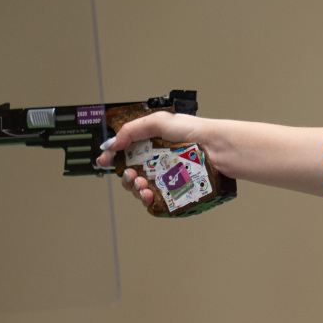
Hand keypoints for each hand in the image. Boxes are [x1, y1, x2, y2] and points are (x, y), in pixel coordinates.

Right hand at [96, 111, 210, 207]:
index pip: (125, 153)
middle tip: (129, 173)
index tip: (104, 161)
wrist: (218, 148)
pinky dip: (147, 199)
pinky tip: (148, 193)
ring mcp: (165, 178)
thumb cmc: (195, 131)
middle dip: (124, 176)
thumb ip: (131, 130)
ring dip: (134, 188)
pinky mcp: (174, 192)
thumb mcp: (159, 121)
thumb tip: (111, 144)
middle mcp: (157, 162)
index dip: (111, 158)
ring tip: (140, 184)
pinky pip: (155, 201)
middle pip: (129, 174)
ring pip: (140, 189)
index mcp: (151, 145)